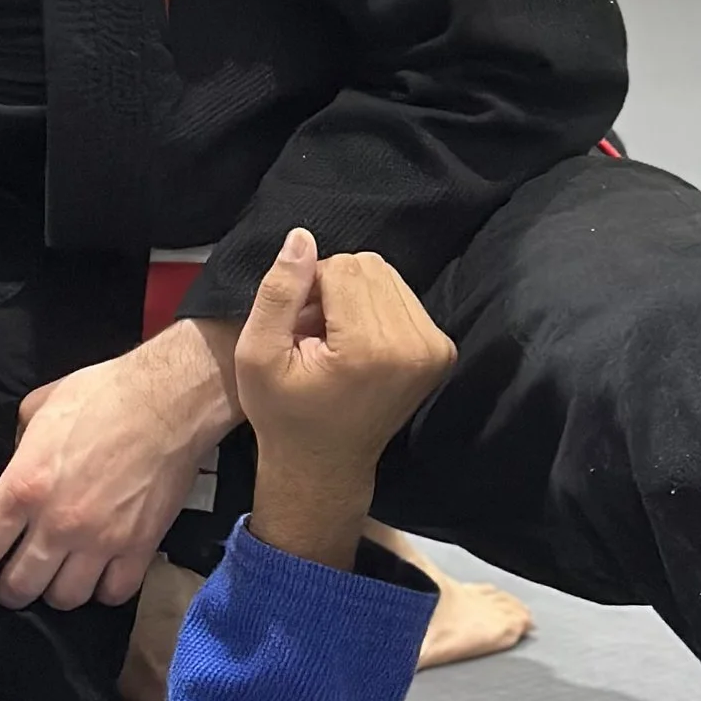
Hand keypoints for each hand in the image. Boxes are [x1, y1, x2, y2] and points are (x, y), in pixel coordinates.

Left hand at [0, 324, 231, 613]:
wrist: (167, 401)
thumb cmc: (102, 395)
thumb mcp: (38, 408)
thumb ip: (19, 446)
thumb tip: (18, 467)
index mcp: (24, 487)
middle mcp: (57, 524)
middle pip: (19, 587)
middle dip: (7, 590)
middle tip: (9, 584)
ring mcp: (100, 542)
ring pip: (65, 599)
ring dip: (54, 592)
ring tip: (55, 580)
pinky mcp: (139, 548)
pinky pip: (113, 593)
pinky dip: (102, 591)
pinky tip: (98, 577)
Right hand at [236, 231, 454, 567]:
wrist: (324, 464)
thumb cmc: (283, 413)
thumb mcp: (258, 354)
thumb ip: (279, 292)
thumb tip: (301, 237)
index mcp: (370, 349)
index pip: (341, 268)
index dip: (309, 287)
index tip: (298, 328)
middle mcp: (414, 346)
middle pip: (369, 266)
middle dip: (334, 288)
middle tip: (314, 333)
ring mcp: (434, 350)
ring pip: (387, 276)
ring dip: (355, 296)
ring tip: (334, 338)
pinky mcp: (442, 351)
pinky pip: (404, 296)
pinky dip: (376, 309)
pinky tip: (356, 343)